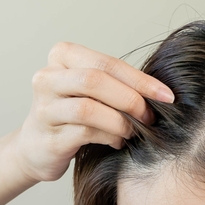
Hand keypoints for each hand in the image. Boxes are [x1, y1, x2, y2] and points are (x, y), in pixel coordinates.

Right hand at [14, 41, 174, 183]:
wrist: (37, 148)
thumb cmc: (72, 115)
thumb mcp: (91, 91)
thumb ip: (116, 84)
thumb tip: (161, 93)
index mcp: (62, 56)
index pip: (106, 63)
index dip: (139, 79)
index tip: (167, 96)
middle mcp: (47, 78)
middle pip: (95, 80)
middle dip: (130, 99)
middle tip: (150, 116)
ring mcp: (43, 108)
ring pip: (88, 109)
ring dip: (120, 122)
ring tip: (134, 131)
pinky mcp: (48, 137)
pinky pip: (85, 133)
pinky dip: (109, 137)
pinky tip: (118, 142)